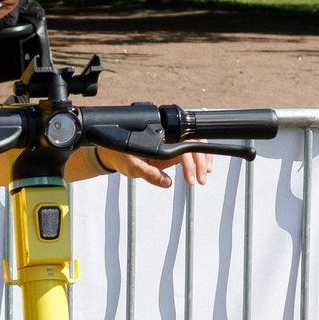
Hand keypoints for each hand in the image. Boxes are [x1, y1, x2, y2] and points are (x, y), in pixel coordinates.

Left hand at [93, 148, 213, 187]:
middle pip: (194, 142)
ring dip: (203, 158)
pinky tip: (201, 170)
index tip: (190, 180)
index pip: (183, 147)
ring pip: (196, 143)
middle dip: (201, 161)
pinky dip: (199, 158)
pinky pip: (190, 150)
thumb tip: (167, 182)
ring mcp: (171, 141)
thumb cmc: (122, 156)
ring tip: (203, 175)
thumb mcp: (133, 167)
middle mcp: (168, 136)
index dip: (190, 164)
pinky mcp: (172, 148)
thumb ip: (150, 174)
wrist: (114, 152)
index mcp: (160, 137)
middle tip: (201, 180)